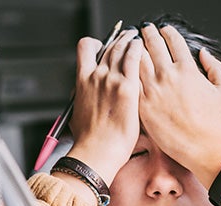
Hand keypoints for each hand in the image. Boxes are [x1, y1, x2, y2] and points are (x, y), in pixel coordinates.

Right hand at [67, 29, 142, 185]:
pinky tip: (143, 48)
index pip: (86, 47)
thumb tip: (85, 98)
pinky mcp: (127, 87)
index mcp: (82, 80)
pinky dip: (138, 49)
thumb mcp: (77, 113)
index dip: (96, 43)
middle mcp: (95, 75)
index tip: (104, 46)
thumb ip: (84, 98)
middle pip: (109, 46)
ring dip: (130, 40)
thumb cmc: (89, 140)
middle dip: (120, 40)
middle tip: (128, 38)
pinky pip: (134, 58)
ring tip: (137, 40)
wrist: (97, 152)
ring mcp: (111, 80)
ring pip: (122, 47)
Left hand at [138, 24, 220, 188]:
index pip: (174, 41)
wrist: (202, 147)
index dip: (167, 32)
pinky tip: (126, 69)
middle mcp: (168, 76)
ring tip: (132, 46)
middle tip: (144, 30)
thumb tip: (203, 53)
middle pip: (152, 45)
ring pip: (137, 60)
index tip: (164, 29)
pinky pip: (130, 81)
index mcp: (188, 69)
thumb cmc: (214, 122)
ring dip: (134, 49)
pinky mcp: (142, 105)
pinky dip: (127, 71)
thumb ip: (215, 67)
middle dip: (147, 34)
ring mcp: (153, 90)